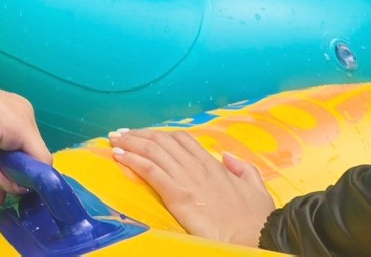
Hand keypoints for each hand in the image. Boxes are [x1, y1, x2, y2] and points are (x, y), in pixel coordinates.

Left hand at [109, 129, 273, 246]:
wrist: (256, 237)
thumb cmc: (257, 220)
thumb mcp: (256, 189)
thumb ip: (243, 169)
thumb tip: (228, 156)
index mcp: (214, 164)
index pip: (181, 139)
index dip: (160, 134)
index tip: (145, 134)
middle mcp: (197, 166)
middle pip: (161, 140)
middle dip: (138, 135)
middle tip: (121, 133)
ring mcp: (187, 179)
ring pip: (152, 151)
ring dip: (129, 143)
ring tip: (113, 140)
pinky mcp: (178, 194)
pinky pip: (150, 170)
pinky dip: (132, 160)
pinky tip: (118, 156)